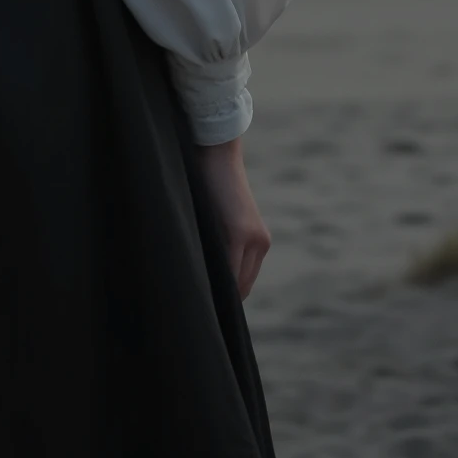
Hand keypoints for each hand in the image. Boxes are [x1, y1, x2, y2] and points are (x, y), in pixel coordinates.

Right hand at [198, 137, 271, 298]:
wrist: (216, 152)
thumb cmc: (211, 182)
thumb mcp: (221, 219)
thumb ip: (221, 244)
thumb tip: (206, 274)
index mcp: (258, 241)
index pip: (244, 282)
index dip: (227, 296)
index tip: (208, 301)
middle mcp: (260, 243)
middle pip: (243, 287)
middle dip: (223, 299)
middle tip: (199, 304)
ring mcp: (252, 239)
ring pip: (237, 283)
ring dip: (220, 292)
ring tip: (197, 296)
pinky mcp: (238, 233)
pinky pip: (229, 270)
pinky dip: (216, 280)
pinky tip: (199, 282)